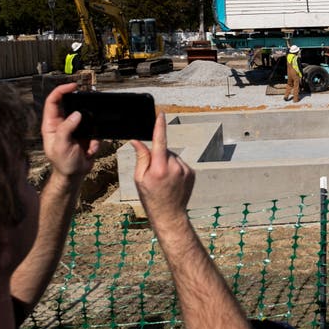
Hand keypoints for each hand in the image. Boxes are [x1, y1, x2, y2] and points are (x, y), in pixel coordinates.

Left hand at [42, 84, 99, 178]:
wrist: (74, 176)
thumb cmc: (63, 163)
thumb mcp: (61, 146)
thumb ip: (66, 129)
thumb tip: (77, 115)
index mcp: (51, 125)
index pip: (53, 101)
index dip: (61, 91)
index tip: (73, 87)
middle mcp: (62, 124)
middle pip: (70, 105)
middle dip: (80, 106)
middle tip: (88, 105)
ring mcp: (74, 129)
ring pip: (85, 117)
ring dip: (90, 125)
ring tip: (87, 140)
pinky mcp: (85, 135)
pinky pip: (94, 131)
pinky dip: (95, 140)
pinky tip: (89, 150)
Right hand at [130, 112, 194, 229]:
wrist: (170, 214)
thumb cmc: (151, 197)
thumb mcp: (140, 179)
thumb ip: (141, 158)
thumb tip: (137, 141)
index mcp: (159, 168)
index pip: (160, 141)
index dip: (160, 126)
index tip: (161, 114)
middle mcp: (174, 167)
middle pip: (165, 150)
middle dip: (158, 156)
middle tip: (154, 174)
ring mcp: (185, 170)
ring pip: (173, 157)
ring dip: (167, 163)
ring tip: (164, 180)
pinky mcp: (192, 173)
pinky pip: (180, 164)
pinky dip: (175, 168)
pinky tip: (172, 181)